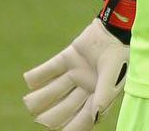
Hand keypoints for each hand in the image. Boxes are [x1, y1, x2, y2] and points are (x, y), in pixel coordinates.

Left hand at [22, 0, 134, 129]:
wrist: (116, 27)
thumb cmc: (120, 53)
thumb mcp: (114, 75)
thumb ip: (104, 94)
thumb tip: (95, 116)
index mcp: (98, 96)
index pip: (82, 119)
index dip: (70, 128)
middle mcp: (85, 88)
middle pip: (64, 109)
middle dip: (51, 116)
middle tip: (40, 119)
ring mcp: (75, 73)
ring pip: (53, 91)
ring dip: (40, 99)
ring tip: (29, 102)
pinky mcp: (68, 58)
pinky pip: (49, 69)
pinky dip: (36, 76)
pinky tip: (28, 80)